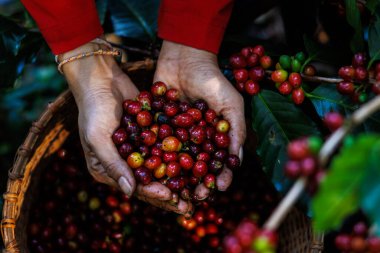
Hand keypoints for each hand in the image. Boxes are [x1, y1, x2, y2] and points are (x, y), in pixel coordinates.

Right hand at [60, 41, 192, 214]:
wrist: (102, 78)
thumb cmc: (93, 109)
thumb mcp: (98, 138)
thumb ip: (113, 164)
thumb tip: (129, 193)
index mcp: (108, 170)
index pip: (134, 187)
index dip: (154, 194)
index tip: (172, 198)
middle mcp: (124, 163)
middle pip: (151, 182)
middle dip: (171, 193)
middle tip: (190, 204)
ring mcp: (139, 149)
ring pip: (162, 167)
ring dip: (178, 178)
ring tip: (197, 187)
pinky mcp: (150, 135)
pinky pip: (165, 148)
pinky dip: (179, 155)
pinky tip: (197, 161)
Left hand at [154, 41, 245, 199]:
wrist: (184, 57)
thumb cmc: (213, 79)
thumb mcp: (231, 103)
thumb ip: (236, 130)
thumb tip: (236, 161)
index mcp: (214, 137)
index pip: (217, 162)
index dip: (219, 177)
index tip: (218, 188)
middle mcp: (194, 139)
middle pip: (195, 167)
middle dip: (195, 183)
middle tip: (193, 196)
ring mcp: (175, 134)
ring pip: (174, 161)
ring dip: (173, 177)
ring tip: (172, 191)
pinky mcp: (157, 126)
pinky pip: (155, 145)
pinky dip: (153, 158)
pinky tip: (152, 171)